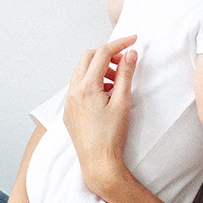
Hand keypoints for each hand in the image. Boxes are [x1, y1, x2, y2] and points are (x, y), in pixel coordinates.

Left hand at [62, 36, 136, 201]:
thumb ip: (125, 74)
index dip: (119, 44)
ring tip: (116, 82)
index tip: (133, 40)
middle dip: (106, 55)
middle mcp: (73, 91)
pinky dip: (91, 82)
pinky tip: (106, 95)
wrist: (98, 162)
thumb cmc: (111, 136)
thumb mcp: (123, 102)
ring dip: (98, 69)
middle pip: (87, 57)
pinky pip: (77, 86)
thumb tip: (130, 53)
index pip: (102, 53)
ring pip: (81, 72)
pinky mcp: (69, 111)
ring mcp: (69, 101)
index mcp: (86, 86)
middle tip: (124, 62)